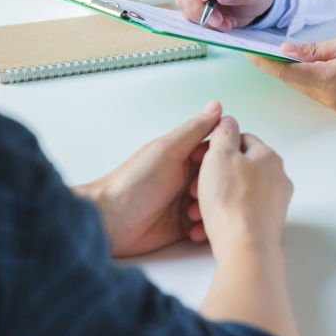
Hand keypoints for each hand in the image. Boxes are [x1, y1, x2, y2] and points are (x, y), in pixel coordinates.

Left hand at [74, 100, 221, 257]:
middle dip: (218, 189)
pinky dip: (204, 229)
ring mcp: (186, 202)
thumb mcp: (168, 150)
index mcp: (184, 154)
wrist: (111, 221)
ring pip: (216, 204)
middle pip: (220, 179)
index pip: (217, 151)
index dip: (225, 158)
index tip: (225, 166)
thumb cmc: (135, 182)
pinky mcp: (184, 225)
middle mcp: (187, 176)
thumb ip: (195, 130)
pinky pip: (205, 226)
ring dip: (211, 211)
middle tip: (199, 194)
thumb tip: (217, 105)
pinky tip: (192, 231)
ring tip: (192, 214)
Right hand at [191, 115, 292, 259]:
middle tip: (195, 188)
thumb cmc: (230, 200)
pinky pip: (242, 215)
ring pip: (238, 194)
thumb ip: (224, 133)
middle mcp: (277, 178)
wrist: (245, 247)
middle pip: (240, 169)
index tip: (200, 160)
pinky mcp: (269, 225)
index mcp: (268, 156)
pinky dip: (225, 218)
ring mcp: (275, 203)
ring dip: (215, 200)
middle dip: (214, 177)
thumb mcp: (219, 155)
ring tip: (196, 211)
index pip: (242, 140)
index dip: (217, 148)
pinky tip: (207, 228)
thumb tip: (229, 121)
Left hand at [249, 32, 335, 113]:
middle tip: (257, 48)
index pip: (287, 73)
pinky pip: (319, 91)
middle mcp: (332, 99)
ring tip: (276, 54)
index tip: (248, 52)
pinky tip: (303, 64)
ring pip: (305, 87)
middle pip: (294, 82)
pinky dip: (308, 78)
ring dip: (291, 72)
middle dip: (275, 66)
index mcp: (331, 81)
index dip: (265, 63)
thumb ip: (315, 50)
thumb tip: (287, 51)